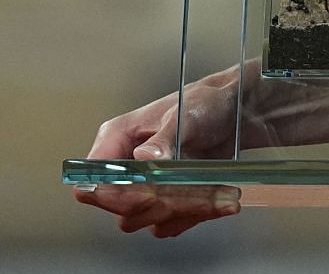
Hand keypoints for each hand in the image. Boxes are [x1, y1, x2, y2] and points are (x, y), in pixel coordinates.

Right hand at [73, 81, 242, 238]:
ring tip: (220, 194)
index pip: (94, 179)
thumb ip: (164, 138)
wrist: (234, 115)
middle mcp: (124, 167)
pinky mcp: (164, 203)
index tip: (147, 195)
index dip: (113, 195)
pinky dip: (195, 216)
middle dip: (160, 204)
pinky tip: (222, 200)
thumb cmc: (203, 104)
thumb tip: (143, 157)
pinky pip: (169, 225)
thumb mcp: (185, 115)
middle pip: (121, 208)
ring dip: (184, 210)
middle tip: (192, 190)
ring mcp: (143, 188)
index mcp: (116, 138)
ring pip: (147, 219)